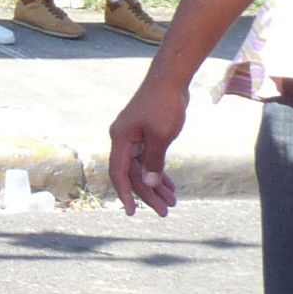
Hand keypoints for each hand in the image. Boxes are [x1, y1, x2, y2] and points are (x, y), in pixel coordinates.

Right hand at [107, 78, 189, 215]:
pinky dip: (158, 172)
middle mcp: (124, 140)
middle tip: (165, 212)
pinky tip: (169, 185)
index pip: (119, 172)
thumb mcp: (160, 137)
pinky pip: (149, 159)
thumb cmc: (163, 106)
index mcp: (121, 139)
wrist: (169, 81)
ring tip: (172, 202)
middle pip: (133, 173)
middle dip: (148, 194)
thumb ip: (153, 161)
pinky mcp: (146, 135)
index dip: (125, 194)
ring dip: (156, 185)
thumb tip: (149, 185)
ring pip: (143, 168)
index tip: (132, 212)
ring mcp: (134, 137)